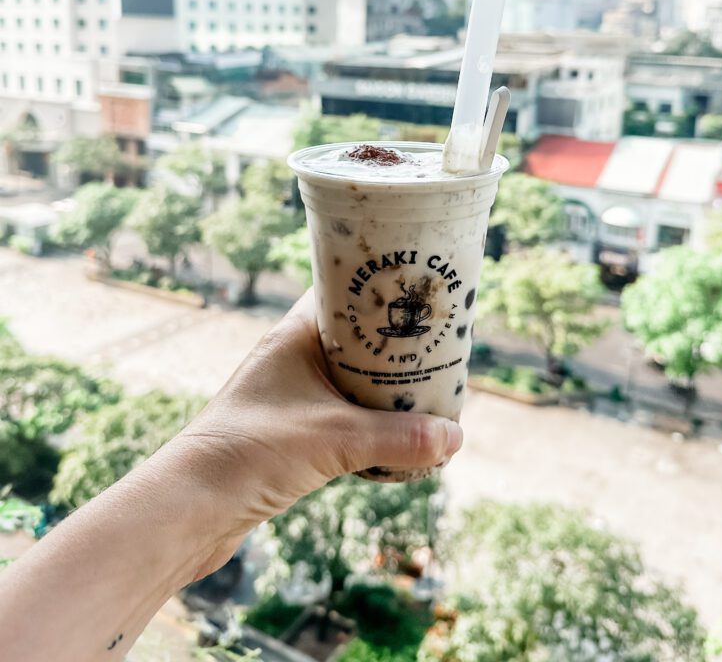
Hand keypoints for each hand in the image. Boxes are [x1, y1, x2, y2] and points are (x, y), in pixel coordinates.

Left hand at [165, 289, 463, 578]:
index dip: (380, 289)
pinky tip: (394, 434)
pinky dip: (367, 418)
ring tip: (426, 389)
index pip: (342, 293)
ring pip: (347, 378)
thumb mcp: (336, 440)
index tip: (421, 292)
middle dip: (392, 344)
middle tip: (438, 346)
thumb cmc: (250, 454)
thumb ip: (398, 438)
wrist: (190, 508)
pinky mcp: (289, 433)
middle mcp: (290, 358)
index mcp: (294, 337)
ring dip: (381, 385)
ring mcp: (288, 396)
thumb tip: (455, 437)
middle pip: (352, 338)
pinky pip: (340, 413)